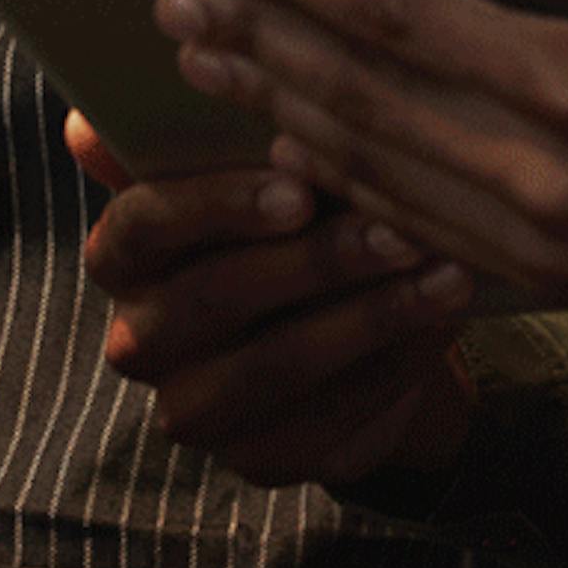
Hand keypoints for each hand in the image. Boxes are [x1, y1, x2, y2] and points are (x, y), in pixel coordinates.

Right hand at [66, 110, 480, 487]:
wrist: (349, 320)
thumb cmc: (298, 212)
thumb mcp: (262, 161)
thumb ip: (211, 128)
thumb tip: (123, 107)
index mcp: (125, 250)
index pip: (142, 226)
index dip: (217, 208)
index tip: (298, 191)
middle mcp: (142, 336)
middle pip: (210, 300)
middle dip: (313, 262)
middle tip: (396, 231)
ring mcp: (194, 408)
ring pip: (273, 366)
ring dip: (367, 317)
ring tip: (444, 274)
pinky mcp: (256, 460)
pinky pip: (322, 420)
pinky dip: (390, 367)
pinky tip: (439, 322)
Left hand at [151, 0, 567, 356]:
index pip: (404, 20)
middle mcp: (541, 175)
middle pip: (360, 97)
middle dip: (259, 39)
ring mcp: (531, 240)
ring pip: (368, 169)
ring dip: (275, 110)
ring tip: (203, 61)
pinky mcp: (538, 281)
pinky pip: (407, 229)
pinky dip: (334, 186)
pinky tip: (284, 153)